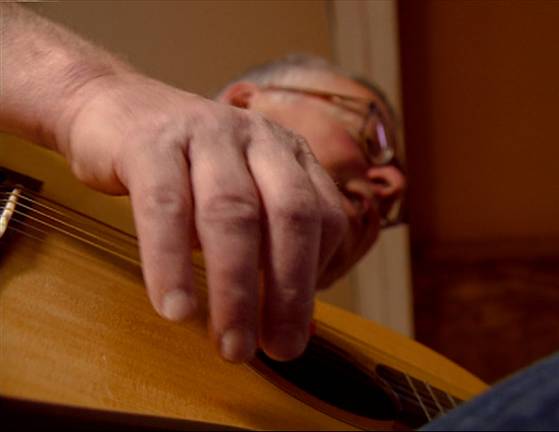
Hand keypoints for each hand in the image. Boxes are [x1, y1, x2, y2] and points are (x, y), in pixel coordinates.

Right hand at [57, 73, 347, 361]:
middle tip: (278, 349)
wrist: (113, 107)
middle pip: (290, 215)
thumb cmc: (187, 170)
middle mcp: (258, 138)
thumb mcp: (238, 201)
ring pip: (232, 212)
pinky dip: (172, 262)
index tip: (294, 328)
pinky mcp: (151, 142)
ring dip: (236, 287)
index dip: (316, 278)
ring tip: (230, 344)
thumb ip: (267, 253)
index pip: (324, 218)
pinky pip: (165, 206)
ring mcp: (207, 133)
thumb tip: (298, 330)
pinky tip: (175, 308)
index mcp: (290, 155)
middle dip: (289, 290)